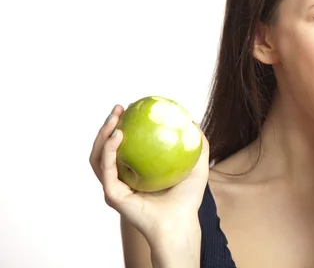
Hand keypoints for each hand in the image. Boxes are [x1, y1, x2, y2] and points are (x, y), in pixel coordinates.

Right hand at [89, 104, 209, 240]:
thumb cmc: (188, 198)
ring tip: (114, 119)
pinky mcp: (112, 195)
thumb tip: (192, 122)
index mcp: (134, 172)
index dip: (122, 126)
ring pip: (98, 157)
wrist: (181, 222)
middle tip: (119, 108)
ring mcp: (114, 187)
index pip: (122, 146)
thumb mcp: (197, 165)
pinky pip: (106, 170)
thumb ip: (197, 145)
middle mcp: (120, 179)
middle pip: (105, 148)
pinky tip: (118, 136)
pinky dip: (108, 151)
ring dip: (102, 135)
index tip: (130, 108)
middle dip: (107, 126)